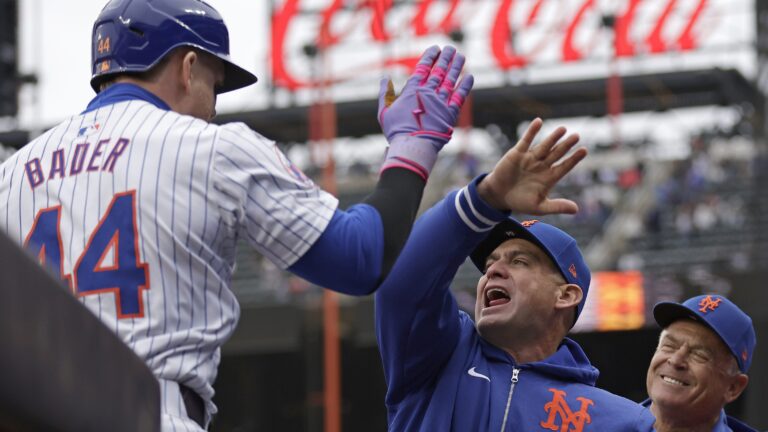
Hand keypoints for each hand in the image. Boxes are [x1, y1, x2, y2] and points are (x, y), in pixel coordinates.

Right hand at [377, 45, 473, 178]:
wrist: (412, 146)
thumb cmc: (396, 131)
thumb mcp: (384, 111)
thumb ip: (384, 93)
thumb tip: (384, 78)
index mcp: (412, 90)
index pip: (423, 68)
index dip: (430, 56)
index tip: (436, 48)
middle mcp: (428, 92)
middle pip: (439, 71)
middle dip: (445, 58)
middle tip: (451, 48)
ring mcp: (440, 102)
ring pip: (450, 80)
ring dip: (456, 67)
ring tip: (461, 56)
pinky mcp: (450, 113)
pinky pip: (460, 96)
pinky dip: (465, 86)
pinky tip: (469, 76)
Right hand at [478, 118, 586, 214]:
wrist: (499, 196)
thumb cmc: (520, 202)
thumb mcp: (539, 207)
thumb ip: (557, 207)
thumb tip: (576, 210)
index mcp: (549, 177)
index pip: (564, 166)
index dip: (573, 159)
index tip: (584, 150)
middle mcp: (542, 166)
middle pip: (557, 154)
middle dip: (566, 145)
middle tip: (577, 136)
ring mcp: (530, 158)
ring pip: (544, 146)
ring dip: (553, 138)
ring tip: (563, 129)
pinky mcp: (518, 153)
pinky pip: (526, 141)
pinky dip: (532, 131)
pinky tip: (538, 122)